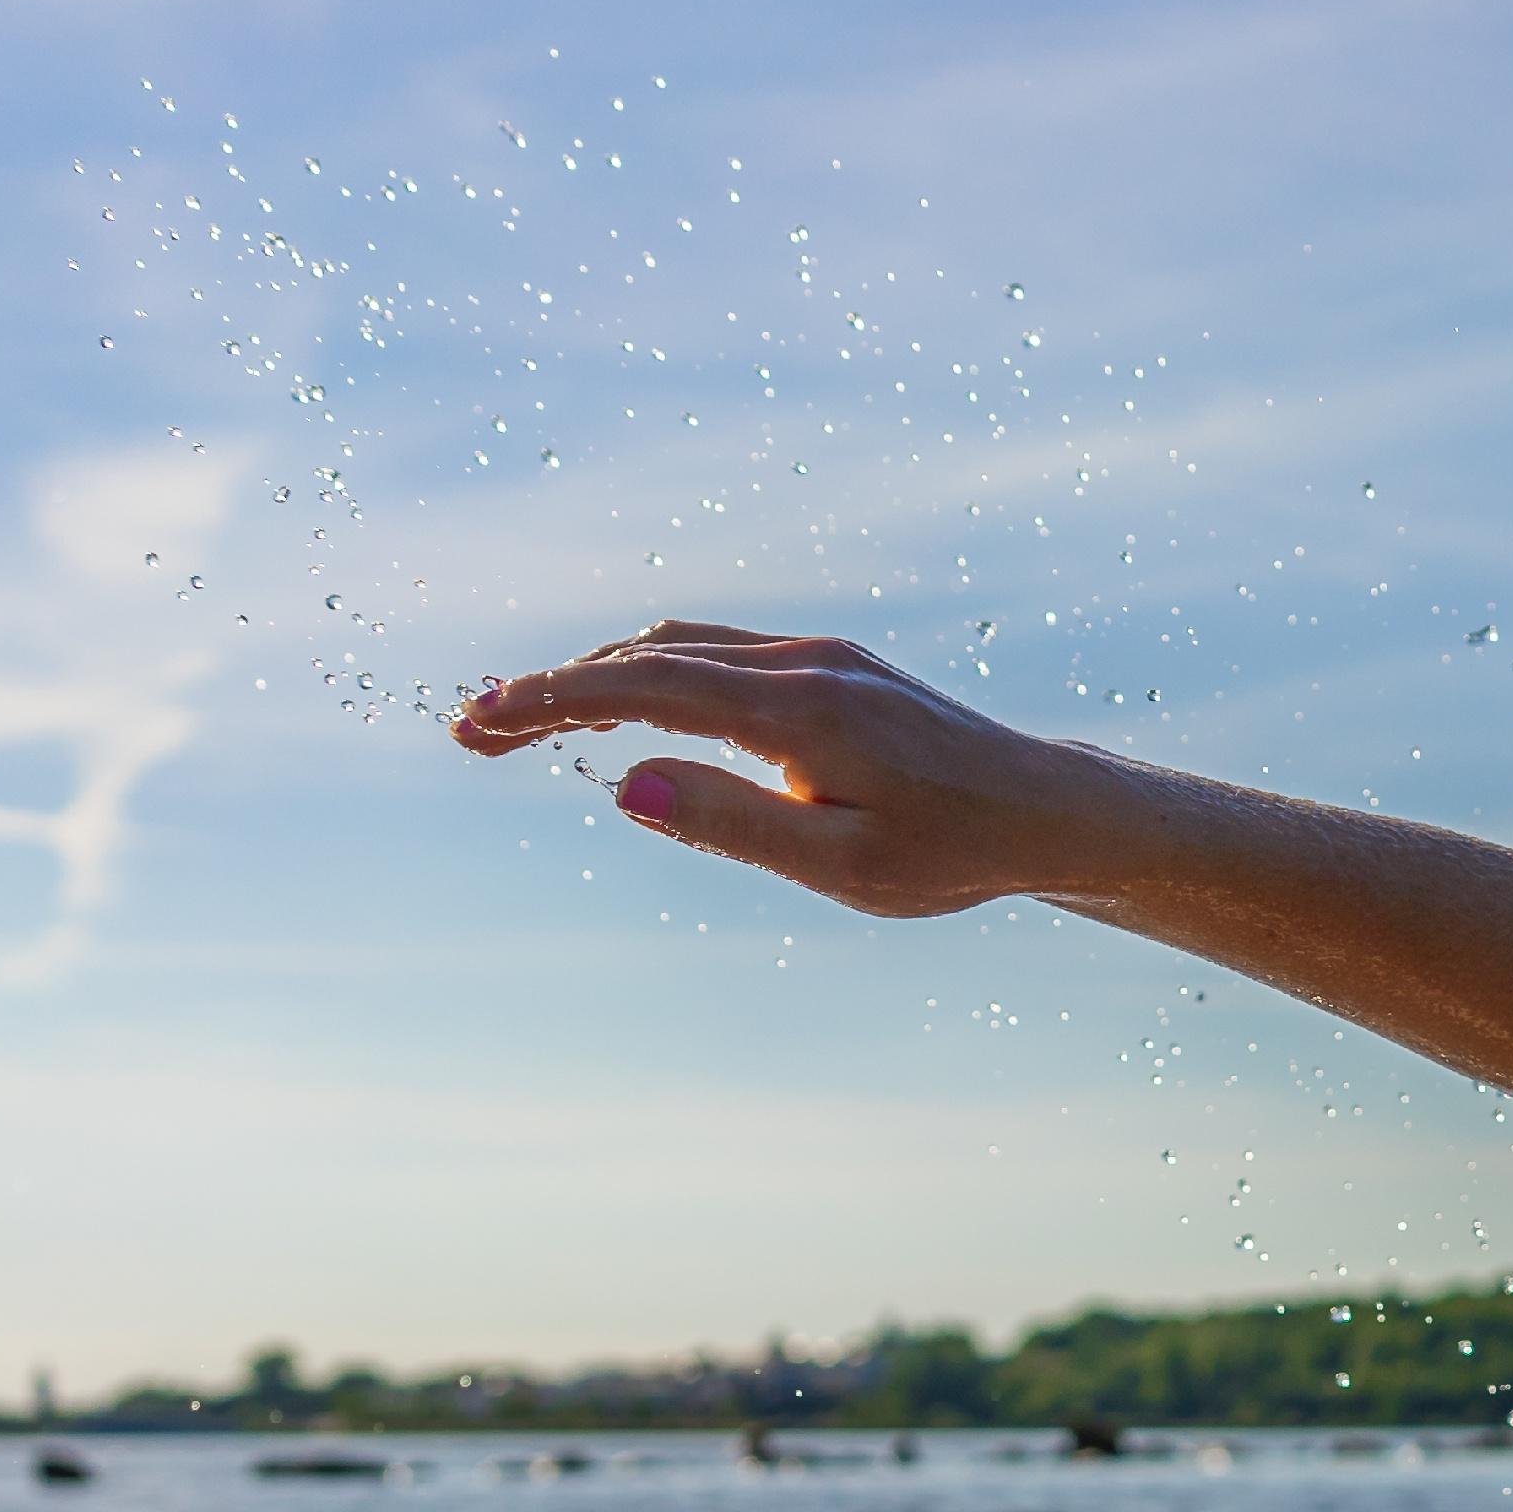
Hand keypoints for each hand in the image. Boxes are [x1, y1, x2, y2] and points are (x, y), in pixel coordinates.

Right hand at [450, 621, 1120, 917]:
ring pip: (680, 646)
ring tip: (525, 723)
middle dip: (551, 690)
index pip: (644, 688)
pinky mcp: (833, 664)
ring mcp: (820, 655)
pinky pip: (718, 653)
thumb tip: (626, 782)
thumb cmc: (950, 853)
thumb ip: (733, 823)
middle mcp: (803, 662)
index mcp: (798, 709)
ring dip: (596, 676)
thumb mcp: (841, 865)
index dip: (551, 700)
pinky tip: (621, 709)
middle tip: (469, 734)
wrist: (1043, 811)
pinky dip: (651, 672)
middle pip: (646, 657)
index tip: (478, 722)